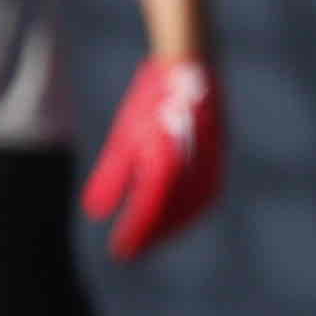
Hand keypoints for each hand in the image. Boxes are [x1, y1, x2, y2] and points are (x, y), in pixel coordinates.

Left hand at [78, 56, 223, 262]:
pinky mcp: (218, 155)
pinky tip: (173, 215)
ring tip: (151, 238)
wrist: (190, 63)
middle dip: (154, 235)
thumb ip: (113, 176)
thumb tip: (96, 214)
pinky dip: (190, 210)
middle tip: (132, 251)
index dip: (134, 233)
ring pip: (194, 206)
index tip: (119, 252)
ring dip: (173, 226)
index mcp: (168, 160)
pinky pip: (206, 193)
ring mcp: (212, 161)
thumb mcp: (125, 138)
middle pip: (174, 214)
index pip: (149, 209)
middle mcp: (194, 165)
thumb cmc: (151, 99)